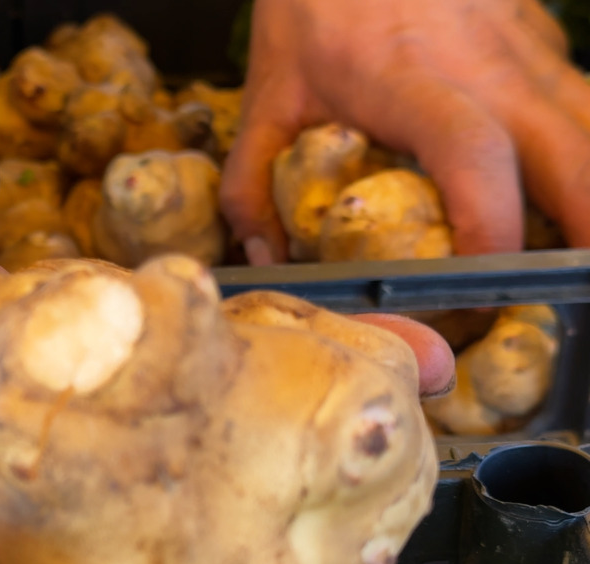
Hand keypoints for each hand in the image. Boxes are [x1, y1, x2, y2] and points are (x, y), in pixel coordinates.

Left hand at [221, 0, 589, 263]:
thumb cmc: (314, 11)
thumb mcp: (266, 97)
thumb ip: (251, 185)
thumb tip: (265, 257)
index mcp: (411, 83)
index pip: (472, 155)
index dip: (490, 225)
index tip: (482, 286)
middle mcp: (489, 69)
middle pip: (574, 158)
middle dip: (585, 232)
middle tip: (568, 292)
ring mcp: (529, 52)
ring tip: (573, 259)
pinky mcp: (546, 43)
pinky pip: (583, 111)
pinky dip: (583, 161)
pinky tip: (559, 202)